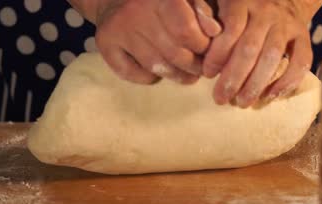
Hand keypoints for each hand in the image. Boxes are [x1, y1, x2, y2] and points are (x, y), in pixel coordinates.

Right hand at [93, 0, 220, 84]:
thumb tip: (216, 32)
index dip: (204, 47)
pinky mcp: (105, 42)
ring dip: (176, 76)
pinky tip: (157, 73)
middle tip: (201, 69)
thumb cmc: (160, 0)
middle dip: (194, 66)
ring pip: (155, 66)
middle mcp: (137, 10)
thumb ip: (202, 10)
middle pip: (174, 53)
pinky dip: (148, 78)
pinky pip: (132, 73)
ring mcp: (119, 27)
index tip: (209, 51)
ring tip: (188, 76)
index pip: (188, 32)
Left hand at [204, 0, 321, 107]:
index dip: (218, 54)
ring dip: (255, 84)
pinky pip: (300, 60)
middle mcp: (266, 10)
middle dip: (233, 78)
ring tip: (241, 103)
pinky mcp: (303, 35)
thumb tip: (199, 56)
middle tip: (220, 99)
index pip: (230, 29)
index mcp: (242, 1)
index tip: (207, 74)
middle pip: (249, 48)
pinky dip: (286, 82)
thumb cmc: (240, 8)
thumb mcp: (221, 5)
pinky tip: (269, 97)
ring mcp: (287, 23)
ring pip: (272, 56)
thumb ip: (210, 24)